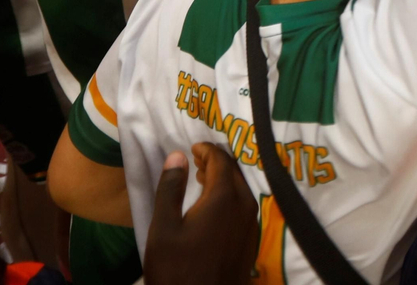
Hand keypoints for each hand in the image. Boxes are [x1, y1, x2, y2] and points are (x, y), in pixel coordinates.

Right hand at [142, 144, 257, 284]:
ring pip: (242, 188)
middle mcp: (245, 205)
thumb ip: (170, 188)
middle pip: (234, 171)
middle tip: (196, 161)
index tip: (192, 148)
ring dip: (224, 179)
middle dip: (216, 162)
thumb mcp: (164, 228)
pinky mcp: (252, 239)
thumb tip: (177, 155)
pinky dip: (231, 196)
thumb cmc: (177, 269)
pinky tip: (214, 206)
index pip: (221, 160)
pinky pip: (245, 205)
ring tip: (202, 179)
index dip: (206, 150)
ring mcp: (252, 224)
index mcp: (225, 197)